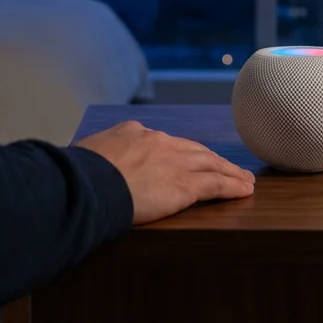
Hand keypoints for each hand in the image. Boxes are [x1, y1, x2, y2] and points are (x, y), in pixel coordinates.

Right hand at [76, 120, 254, 224]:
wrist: (89, 184)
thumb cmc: (77, 174)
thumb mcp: (83, 155)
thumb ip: (94, 156)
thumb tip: (85, 162)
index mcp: (132, 132)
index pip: (162, 142)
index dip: (177, 152)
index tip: (183, 159)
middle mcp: (158, 141)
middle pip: (193, 149)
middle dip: (210, 159)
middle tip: (226, 166)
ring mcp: (174, 161)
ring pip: (211, 164)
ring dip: (230, 171)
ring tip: (244, 179)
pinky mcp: (185, 185)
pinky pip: (216, 184)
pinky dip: (233, 186)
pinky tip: (244, 190)